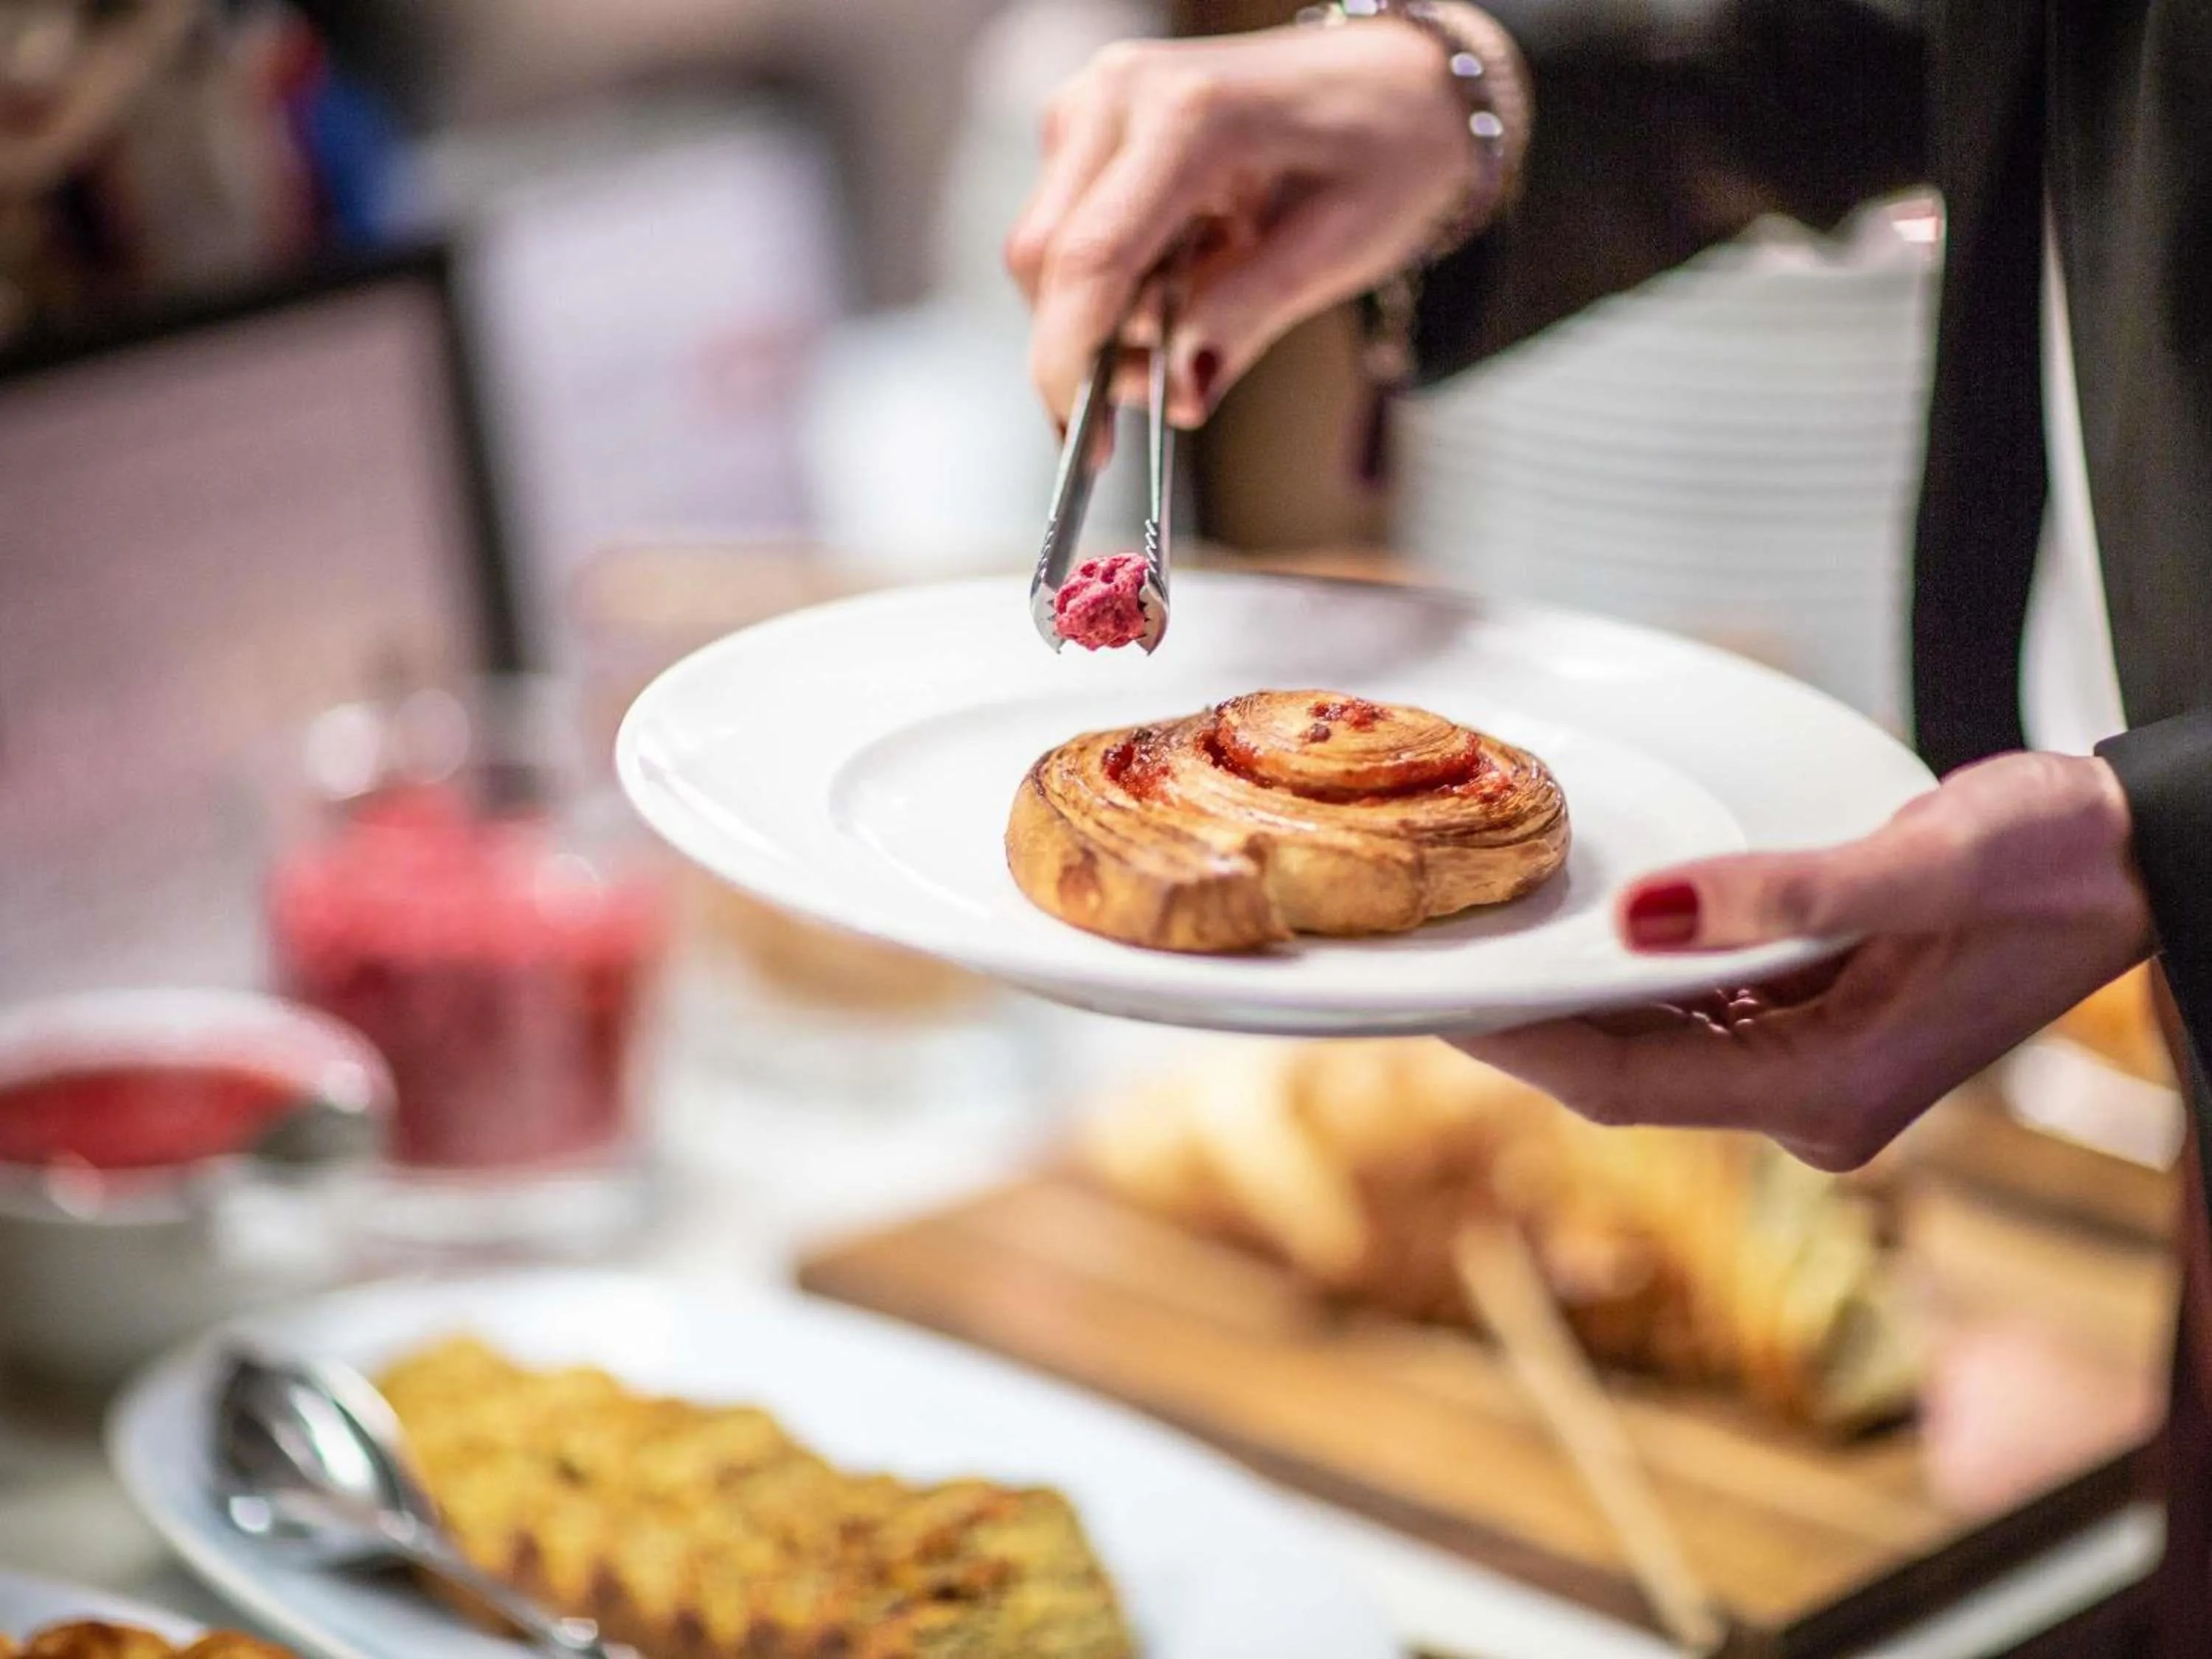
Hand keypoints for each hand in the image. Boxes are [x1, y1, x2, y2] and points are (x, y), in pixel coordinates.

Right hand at [1005, 14, 1522, 429]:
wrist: (1398, 76)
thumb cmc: (1390, 143)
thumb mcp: (1341, 244)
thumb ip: (1248, 314)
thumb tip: (1179, 391)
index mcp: (1188, 113)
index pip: (1090, 258)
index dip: (1071, 365)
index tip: (1091, 445)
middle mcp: (1120, 93)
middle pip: (1046, 262)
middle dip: (1092, 345)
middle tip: (1175, 380)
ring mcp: (1094, 102)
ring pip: (1046, 255)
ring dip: (1107, 311)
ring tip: (1209, 290)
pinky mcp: (1087, 123)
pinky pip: (1065, 233)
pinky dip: (1113, 279)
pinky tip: (1186, 260)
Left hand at [1453, 752, 2154, 1169]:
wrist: (2134, 854)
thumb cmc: (2055, 858)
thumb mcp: (1921, 862)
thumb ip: (1782, 895)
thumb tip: (1638, 912)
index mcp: (1828, 1092)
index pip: (1624, 1085)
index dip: (1520, 1045)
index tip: (1435, 997)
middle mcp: (1811, 1100)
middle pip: (1624, 1070)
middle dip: (1528, 1020)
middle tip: (1436, 953)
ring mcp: (1811, 1066)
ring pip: (1651, 1040)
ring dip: (1575, 993)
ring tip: (1486, 930)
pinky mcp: (1814, 1024)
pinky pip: (1693, 1010)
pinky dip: (1633, 973)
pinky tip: (1587, 924)